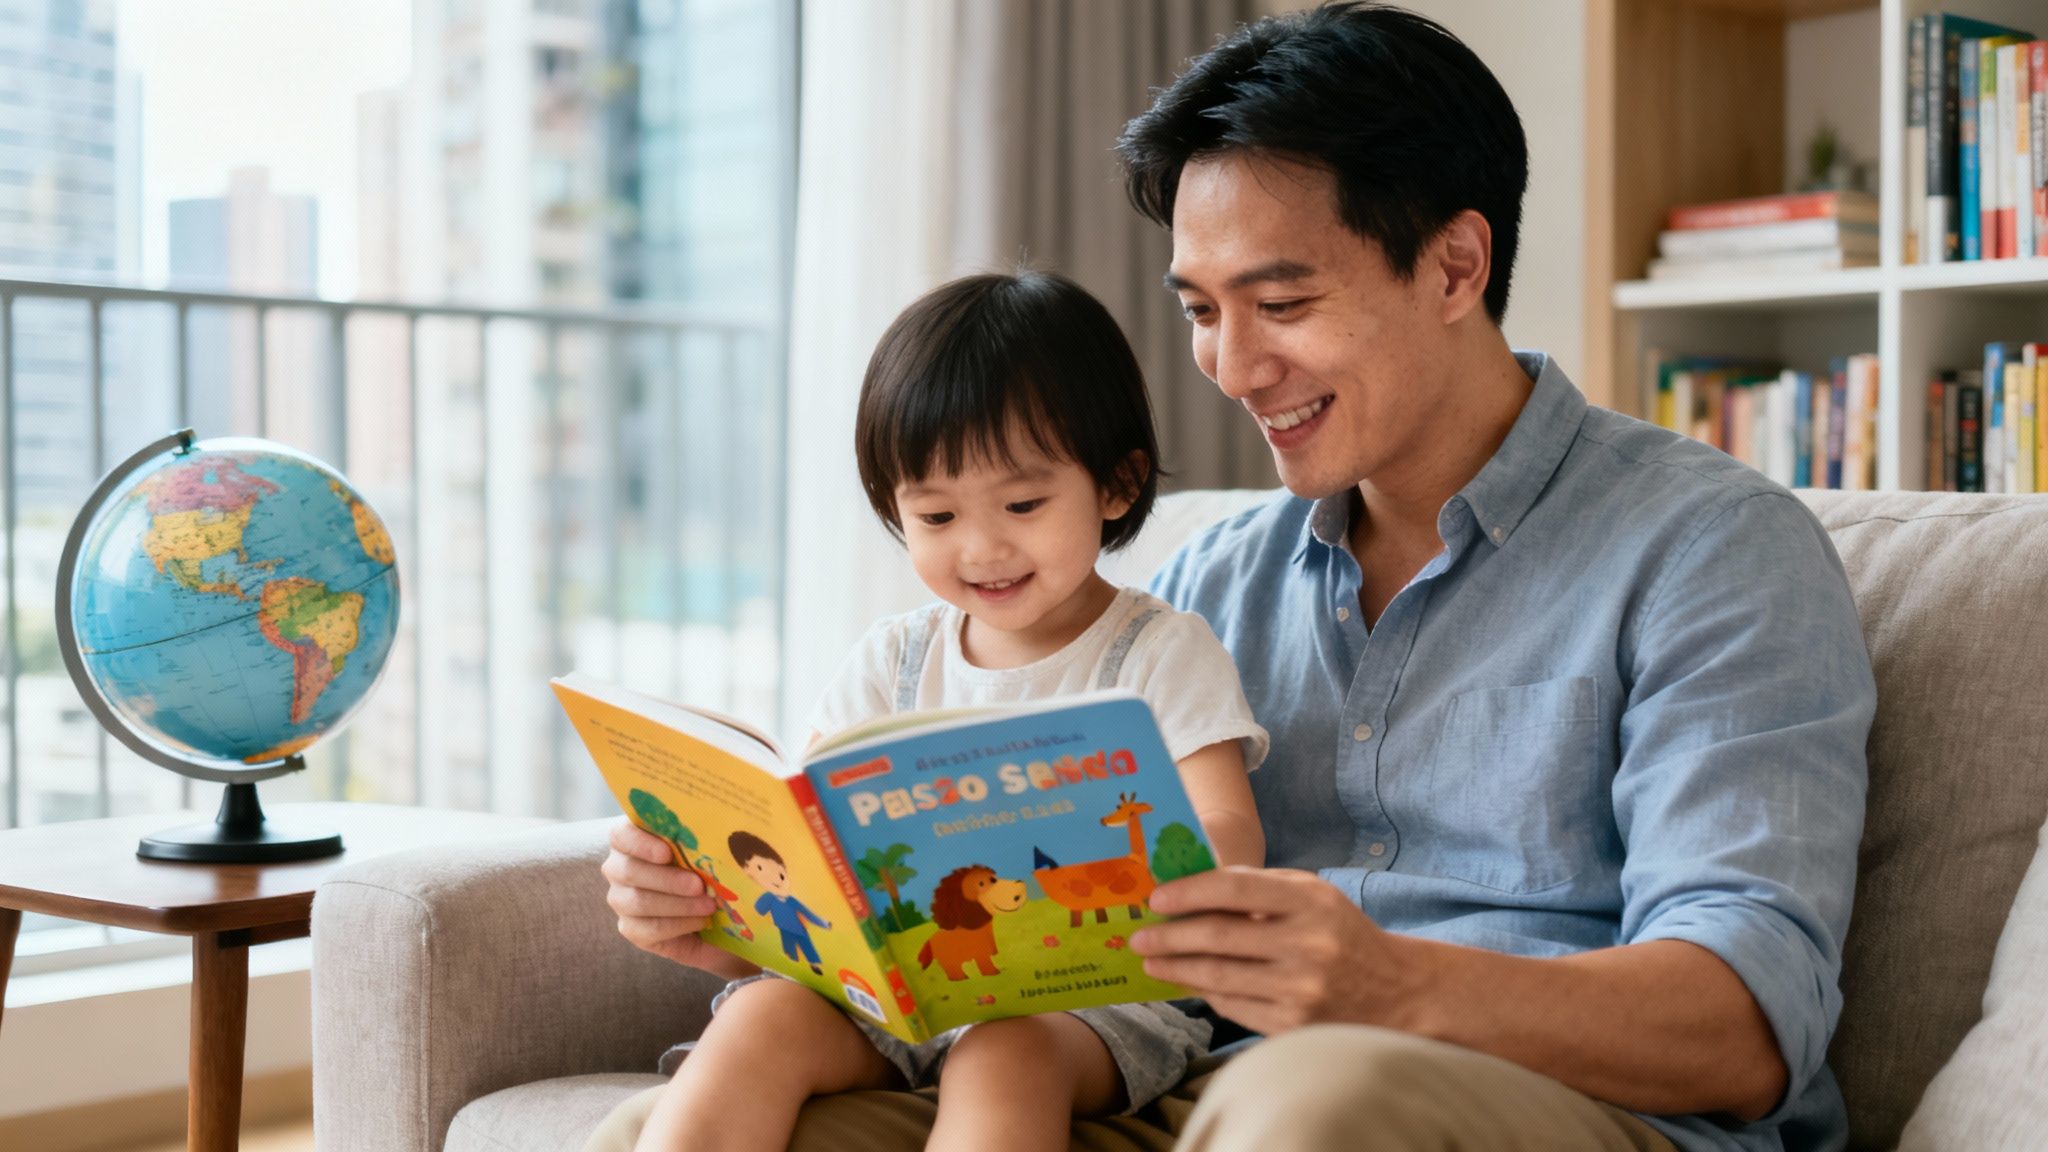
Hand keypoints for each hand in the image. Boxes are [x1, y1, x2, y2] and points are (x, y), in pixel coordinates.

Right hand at [602, 820, 759, 979]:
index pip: (622, 835)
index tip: (667, 853)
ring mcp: (621, 900)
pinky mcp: (631, 928)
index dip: (641, 844)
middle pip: (631, 872)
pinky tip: (701, 921)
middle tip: (699, 885)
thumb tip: (719, 831)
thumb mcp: (700, 847)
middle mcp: (618, 868)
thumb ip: (697, 837)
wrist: (707, 905)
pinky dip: (679, 925)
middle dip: (668, 879)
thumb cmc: (702, 865)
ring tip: (709, 905)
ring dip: (679, 905)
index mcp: (630, 839)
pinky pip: (650, 929)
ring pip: (640, 902)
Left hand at [1131, 867, 1426, 1035]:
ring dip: (1175, 968)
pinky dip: (1205, 992)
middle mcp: (1307, 944)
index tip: (1155, 899)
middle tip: (1139, 937)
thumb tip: (1188, 888)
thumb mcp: (1312, 896)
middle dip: (1169, 936)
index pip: (1234, 888)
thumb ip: (1258, 887)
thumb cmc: (1341, 933)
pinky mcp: (1294, 1025)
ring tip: (1151, 961)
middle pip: (1217, 936)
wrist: (1397, 993)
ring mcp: (1301, 989)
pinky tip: (1187, 982)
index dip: (1187, 892)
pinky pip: (1233, 1006)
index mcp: (1310, 901)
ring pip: (1218, 976)